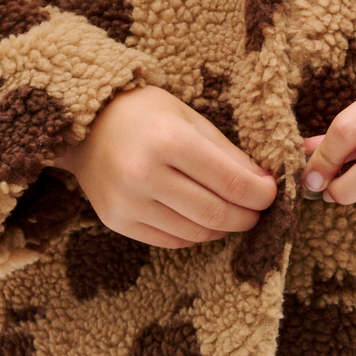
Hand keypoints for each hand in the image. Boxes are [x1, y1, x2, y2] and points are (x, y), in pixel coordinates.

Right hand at [61, 85, 277, 247]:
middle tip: (256, 211)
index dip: (261, 196)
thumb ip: (229, 154)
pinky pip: (171, 240)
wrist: (85, 125)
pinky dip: (195, 234)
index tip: (271, 194)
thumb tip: (264, 185)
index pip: (232, 183)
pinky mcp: (117, 221)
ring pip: (196, 233)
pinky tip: (201, 220)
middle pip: (216, 214)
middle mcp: (144, 173)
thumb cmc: (145, 115)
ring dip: (223, 228)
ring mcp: (128, 202)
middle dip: (247, 217)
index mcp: (169, 140)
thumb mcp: (191, 119)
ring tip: (231, 214)